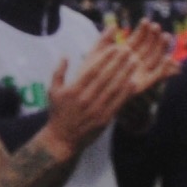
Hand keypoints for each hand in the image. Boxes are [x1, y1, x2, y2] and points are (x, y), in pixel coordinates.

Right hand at [45, 21, 168, 150]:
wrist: (62, 138)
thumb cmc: (58, 112)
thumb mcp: (52, 91)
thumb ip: (58, 72)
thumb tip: (65, 55)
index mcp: (73, 90)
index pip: (91, 70)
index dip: (104, 58)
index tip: (114, 48)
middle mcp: (85, 99)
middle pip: (105, 77)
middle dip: (118, 62)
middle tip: (128, 50)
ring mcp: (95, 110)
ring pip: (113, 89)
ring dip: (125, 74)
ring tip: (134, 63)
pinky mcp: (104, 119)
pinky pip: (117, 103)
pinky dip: (126, 92)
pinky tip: (133, 82)